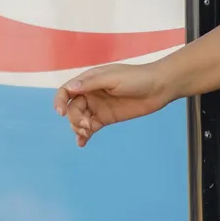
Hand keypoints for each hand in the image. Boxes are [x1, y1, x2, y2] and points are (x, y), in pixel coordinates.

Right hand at [54, 60, 176, 145]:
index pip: (66, 91)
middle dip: (76, 118)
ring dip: (78, 127)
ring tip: (87, 132)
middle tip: (88, 125)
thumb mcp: (113, 78)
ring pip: (79, 119)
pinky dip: (84, 135)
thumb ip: (91, 83)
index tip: (62, 113)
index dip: (59, 101)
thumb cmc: (137, 77)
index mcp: (89, 80)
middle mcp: (91, 93)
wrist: (159, 87)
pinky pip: (90, 127)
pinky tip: (82, 143)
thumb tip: (70, 88)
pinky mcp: (106, 118)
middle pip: (72, 108)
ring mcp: (98, 107)